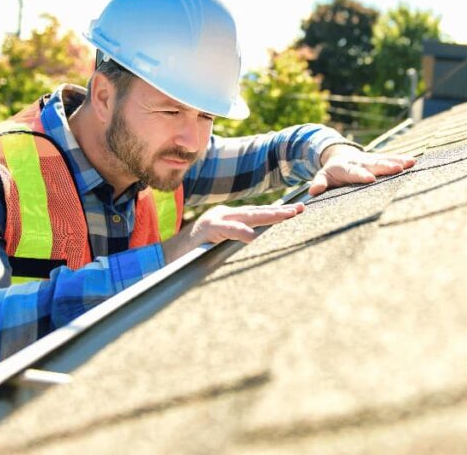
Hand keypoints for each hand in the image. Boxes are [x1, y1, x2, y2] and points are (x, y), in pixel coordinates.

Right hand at [162, 203, 303, 261]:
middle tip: (300, 209)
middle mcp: (224, 214)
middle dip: (280, 211)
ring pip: (246, 216)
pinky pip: (225, 229)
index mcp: (229, 218)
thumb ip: (238, 242)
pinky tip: (252, 236)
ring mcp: (214, 220)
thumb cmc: (195, 255)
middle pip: (257, 211)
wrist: (166, 257)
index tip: (297, 211)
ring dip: (268, 215)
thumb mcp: (222, 247)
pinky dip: (239, 231)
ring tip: (288, 215)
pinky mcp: (206, 230)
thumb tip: (258, 242)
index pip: (257, 213)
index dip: (277, 212)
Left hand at [308, 144, 415, 196]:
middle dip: (386, 166)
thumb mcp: (323, 176)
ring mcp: (371, 159)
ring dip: (398, 161)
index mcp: (345, 167)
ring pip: (385, 159)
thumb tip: (313, 192)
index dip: (362, 175)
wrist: (340, 154)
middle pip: (373, 164)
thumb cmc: (332, 172)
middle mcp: (360, 161)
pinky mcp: (379, 158)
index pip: (354, 172)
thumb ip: (320, 183)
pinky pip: (391, 158)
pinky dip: (401, 159)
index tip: (371, 179)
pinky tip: (413, 161)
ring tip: (410, 163)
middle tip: (397, 169)